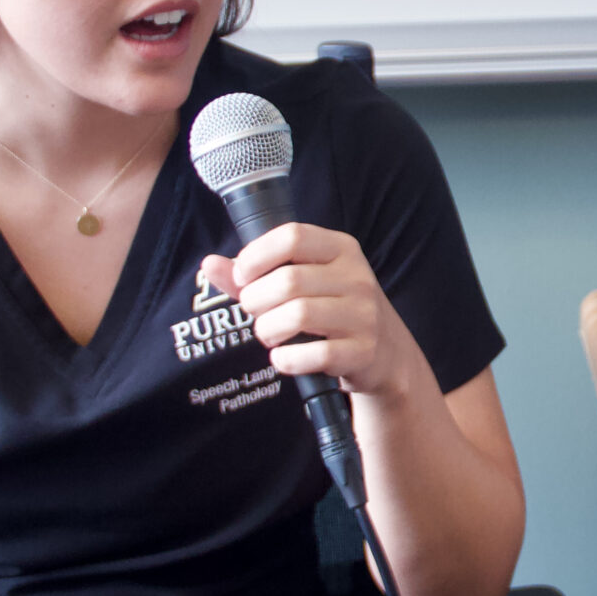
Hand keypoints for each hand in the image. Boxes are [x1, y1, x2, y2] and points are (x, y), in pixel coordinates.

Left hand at [198, 223, 424, 397]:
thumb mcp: (304, 283)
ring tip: (270, 335)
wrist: (386, 354)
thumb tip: (210, 264)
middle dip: (256, 301)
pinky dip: (287, 359)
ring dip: (268, 330)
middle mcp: (357, 277)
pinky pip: (314, 354)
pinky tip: (285, 357)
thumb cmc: (333, 312)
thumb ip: (254, 275)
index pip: (292, 236)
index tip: (242, 276)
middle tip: (256, 313)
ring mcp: (363, 315)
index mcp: (341, 249)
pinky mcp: (363, 351)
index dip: (256, 255)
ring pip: (297, 315)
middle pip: (287, 281)